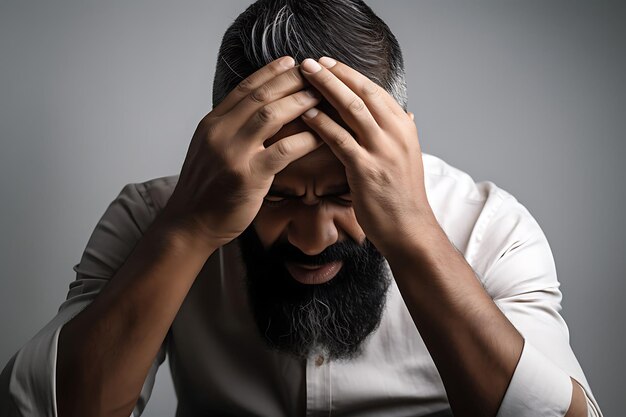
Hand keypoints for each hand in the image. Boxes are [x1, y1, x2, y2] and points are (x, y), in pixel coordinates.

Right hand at [160, 56, 322, 248]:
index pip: (245, 89)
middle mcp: (220, 133)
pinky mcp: (248, 176)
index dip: (270, 73)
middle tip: (314, 74)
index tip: (290, 62)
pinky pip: (283, 150)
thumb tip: (254, 112)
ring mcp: (233, 153)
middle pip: (260, 96)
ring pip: (271, 116)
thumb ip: (229, 129)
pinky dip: (304, 139)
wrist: (190, 223)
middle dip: (290, 81)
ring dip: (299, 103)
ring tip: (319, 97)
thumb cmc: (206, 190)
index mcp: (212, 124)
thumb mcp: (210, 150)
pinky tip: (320, 134)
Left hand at [299, 57, 434, 256]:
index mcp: (404, 127)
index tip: (328, 63)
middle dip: (334, 74)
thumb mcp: (409, 158)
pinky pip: (341, 139)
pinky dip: (322, 124)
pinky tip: (306, 114)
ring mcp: (382, 150)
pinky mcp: (366, 169)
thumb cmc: (403, 196)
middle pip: (362, 93)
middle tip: (310, 62)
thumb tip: (407, 115)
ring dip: (325, 89)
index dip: (349, 74)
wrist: (410, 229)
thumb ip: (403, 134)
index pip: (375, 90)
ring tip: (304, 77)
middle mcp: (396, 133)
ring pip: (351, 109)